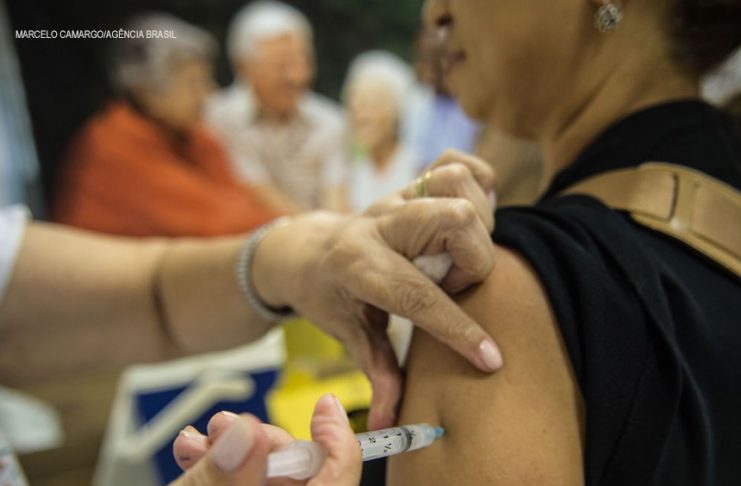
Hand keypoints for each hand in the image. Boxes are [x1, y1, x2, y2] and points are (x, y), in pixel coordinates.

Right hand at [171, 394, 360, 485]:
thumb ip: (223, 477)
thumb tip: (246, 433)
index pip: (338, 477)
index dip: (337, 438)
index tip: (326, 406)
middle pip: (299, 470)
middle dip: (261, 439)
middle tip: (225, 427)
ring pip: (266, 475)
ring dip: (231, 450)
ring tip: (199, 440)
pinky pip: (244, 482)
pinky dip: (221, 467)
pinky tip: (193, 455)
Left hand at [252, 150, 499, 428]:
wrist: (307, 250)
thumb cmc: (328, 295)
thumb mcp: (346, 333)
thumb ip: (376, 373)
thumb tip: (393, 423)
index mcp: (358, 265)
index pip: (416, 295)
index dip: (458, 330)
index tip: (490, 358)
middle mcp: (380, 224)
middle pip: (454, 221)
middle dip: (472, 261)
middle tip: (454, 285)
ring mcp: (397, 198)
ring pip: (457, 185)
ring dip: (475, 223)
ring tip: (457, 256)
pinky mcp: (411, 185)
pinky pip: (455, 163)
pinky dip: (476, 185)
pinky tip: (468, 219)